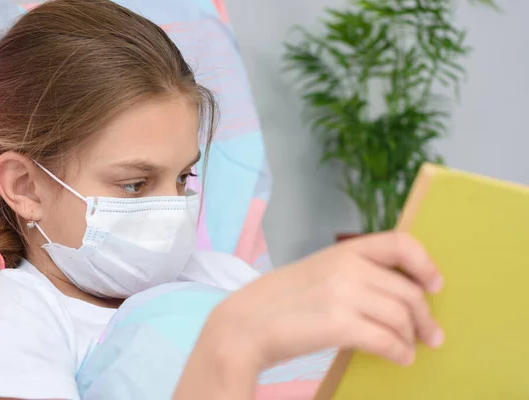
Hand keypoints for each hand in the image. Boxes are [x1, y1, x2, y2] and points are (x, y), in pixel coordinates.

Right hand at [212, 231, 442, 367]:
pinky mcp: (340, 325)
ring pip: (401, 316)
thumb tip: (393, 296)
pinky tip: (400, 359)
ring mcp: (344, 295)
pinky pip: (387, 340)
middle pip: (408, 290)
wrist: (245, 324)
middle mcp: (347, 267)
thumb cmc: (279, 301)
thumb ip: (353, 275)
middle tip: (432, 334)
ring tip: (411, 349)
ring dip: (412, 338)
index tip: (435, 284)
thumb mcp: (318, 273)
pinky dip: (399, 353)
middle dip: (425, 317)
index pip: (400, 243)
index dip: (425, 264)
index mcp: (343, 251)